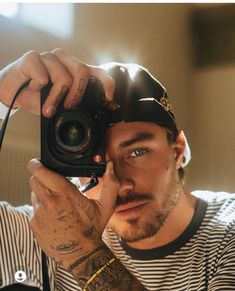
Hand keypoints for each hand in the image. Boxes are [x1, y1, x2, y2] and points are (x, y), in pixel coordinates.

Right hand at [0, 49, 114, 116]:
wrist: (12, 93)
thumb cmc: (38, 97)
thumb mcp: (61, 103)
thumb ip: (76, 103)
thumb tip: (94, 112)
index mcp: (74, 70)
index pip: (97, 71)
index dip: (107, 83)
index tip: (109, 98)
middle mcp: (64, 60)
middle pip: (82, 71)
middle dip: (77, 94)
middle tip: (68, 106)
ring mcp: (49, 57)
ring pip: (63, 77)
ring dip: (55, 98)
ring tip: (47, 107)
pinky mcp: (33, 57)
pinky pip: (43, 76)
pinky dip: (38, 89)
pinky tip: (32, 88)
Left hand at [27, 159, 118, 269]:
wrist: (81, 254)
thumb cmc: (93, 229)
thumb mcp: (106, 206)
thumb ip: (110, 184)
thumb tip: (110, 167)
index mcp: (66, 194)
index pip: (41, 172)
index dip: (37, 165)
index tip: (37, 163)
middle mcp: (50, 203)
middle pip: (34, 179)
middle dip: (40, 176)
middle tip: (50, 180)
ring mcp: (40, 214)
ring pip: (34, 193)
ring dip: (42, 192)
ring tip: (55, 200)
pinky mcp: (34, 224)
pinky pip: (33, 209)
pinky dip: (41, 207)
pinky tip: (53, 214)